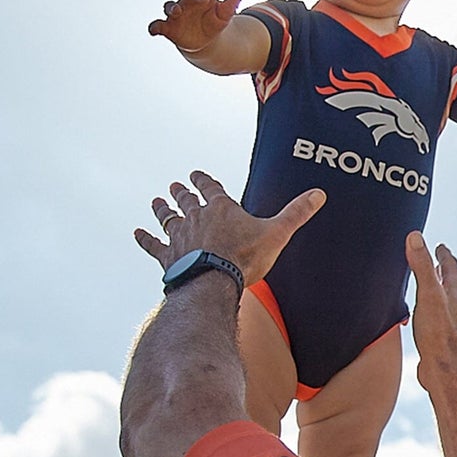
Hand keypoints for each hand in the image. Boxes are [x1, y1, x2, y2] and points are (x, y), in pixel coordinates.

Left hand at [134, 171, 324, 286]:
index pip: (211, 188)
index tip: (197, 175)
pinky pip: (153, 244)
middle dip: (182, 192)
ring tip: (157, 201)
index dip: (204, 181)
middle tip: (175, 185)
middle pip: (187, 201)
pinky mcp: (168, 256)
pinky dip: (145, 239)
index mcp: (221, 209)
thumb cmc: (244, 258)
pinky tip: (137, 232)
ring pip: (168, 218)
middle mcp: (197, 218)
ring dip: (162, 209)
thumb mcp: (276, 233)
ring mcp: (180, 237)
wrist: (213, 281)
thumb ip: (295, 213)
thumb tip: (318, 194)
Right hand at [149, 0, 241, 55]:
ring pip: (170, 7)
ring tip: (176, 11)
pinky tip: (153, 31)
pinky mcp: (168, 28)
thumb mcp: (223, 18)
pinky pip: (158, 25)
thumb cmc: (213, 24)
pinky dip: (154, 27)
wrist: (205, 41)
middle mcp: (186, 3)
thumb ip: (228, 8)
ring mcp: (176, 15)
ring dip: (172, 7)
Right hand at [406, 230, 456, 392]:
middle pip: (452, 282)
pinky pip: (438, 316)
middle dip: (443, 270)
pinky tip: (425, 316)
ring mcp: (453, 322)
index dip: (443, 254)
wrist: (446, 371)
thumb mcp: (428, 294)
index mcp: (456, 291)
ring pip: (446, 299)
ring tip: (431, 285)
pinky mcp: (444, 337)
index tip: (439, 246)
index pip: (451, 265)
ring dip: (439, 289)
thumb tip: (415, 237)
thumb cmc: (439, 334)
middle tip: (437, 261)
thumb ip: (422, 265)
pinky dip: (432, 308)